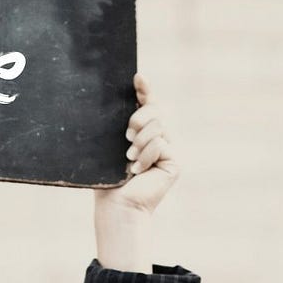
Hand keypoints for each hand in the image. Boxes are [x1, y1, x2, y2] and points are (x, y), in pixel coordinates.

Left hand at [92, 74, 180, 272]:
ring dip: (140, 142)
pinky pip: (162, 145)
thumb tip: (120, 100)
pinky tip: (138, 170)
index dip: (144, 89)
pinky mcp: (175, 163)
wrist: (116, 204)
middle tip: (126, 134)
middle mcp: (158, 138)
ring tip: (128, 158)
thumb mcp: (110, 144)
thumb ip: (119, 124)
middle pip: (156, 111)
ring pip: (158, 128)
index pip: (147, 104)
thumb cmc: (107, 177)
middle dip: (140, 118)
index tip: (137, 77)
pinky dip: (146, 156)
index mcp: (142, 131)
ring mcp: (168, 150)